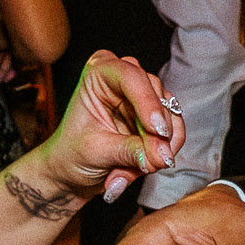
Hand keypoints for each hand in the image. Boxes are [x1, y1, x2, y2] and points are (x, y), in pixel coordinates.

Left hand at [22, 51, 181, 209]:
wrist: (71, 171)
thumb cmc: (72, 154)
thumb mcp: (97, 152)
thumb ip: (130, 151)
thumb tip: (163, 156)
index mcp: (99, 73)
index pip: (131, 77)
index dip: (148, 102)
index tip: (158, 131)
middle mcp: (124, 78)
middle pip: (156, 95)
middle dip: (155, 134)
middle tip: (152, 162)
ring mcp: (142, 96)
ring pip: (169, 115)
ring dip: (159, 148)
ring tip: (135, 170)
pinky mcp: (155, 117)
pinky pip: (173, 132)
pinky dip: (163, 153)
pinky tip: (143, 167)